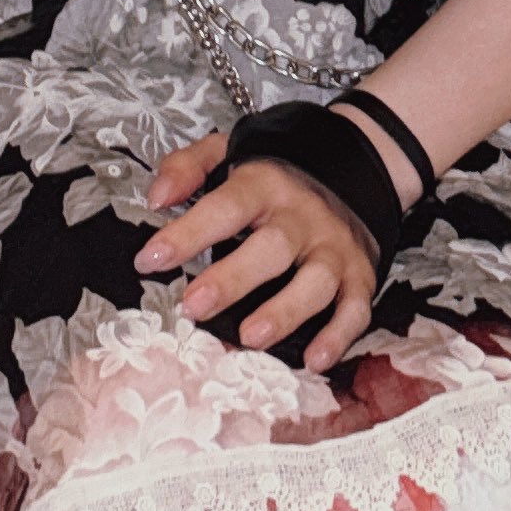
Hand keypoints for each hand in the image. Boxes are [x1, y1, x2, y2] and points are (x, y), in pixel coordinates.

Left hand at [133, 129, 379, 368]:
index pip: (223, 206)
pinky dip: (338, 336)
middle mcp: (302, 216)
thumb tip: (156, 198)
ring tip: (250, 336)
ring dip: (284, 312)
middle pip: (271, 247)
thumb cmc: (278, 174)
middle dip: (232, 279)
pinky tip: (314, 360)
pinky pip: (355, 309)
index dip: (186, 233)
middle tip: (194, 306)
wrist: (354, 163)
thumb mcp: (229, 151)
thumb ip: (188, 167)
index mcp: (265, 184)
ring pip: (315, 281)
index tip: (150, 259)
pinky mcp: (360, 275)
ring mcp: (333, 247)